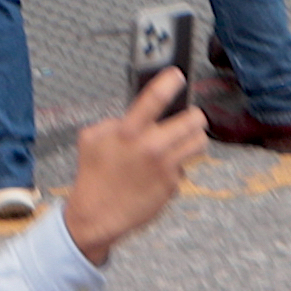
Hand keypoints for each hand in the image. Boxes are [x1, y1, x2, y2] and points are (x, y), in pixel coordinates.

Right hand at [57, 73, 216, 266]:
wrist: (97, 216)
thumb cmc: (93, 176)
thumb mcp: (91, 138)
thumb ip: (113, 122)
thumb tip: (130, 117)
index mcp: (128, 131)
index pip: (154, 98)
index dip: (169, 82)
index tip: (177, 75)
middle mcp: (151, 147)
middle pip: (193, 121)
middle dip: (193, 116)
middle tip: (190, 118)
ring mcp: (165, 168)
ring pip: (199, 143)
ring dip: (194, 138)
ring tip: (185, 139)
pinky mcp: (172, 186)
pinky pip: (184, 168)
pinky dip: (177, 166)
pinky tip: (161, 171)